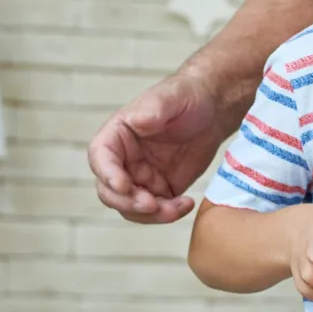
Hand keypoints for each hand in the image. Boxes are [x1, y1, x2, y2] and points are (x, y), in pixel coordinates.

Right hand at [87, 72, 229, 223]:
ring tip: (176, 207)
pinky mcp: (160, 189)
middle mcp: (123, 160)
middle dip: (127, 202)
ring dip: (149, 214)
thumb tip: (139, 120)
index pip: (100, 157)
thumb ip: (154, 108)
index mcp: (117, 135)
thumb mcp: (171, 97)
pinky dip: (168, 214)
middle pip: (110, 191)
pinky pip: (156, 211)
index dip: (107, 174)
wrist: (212, 109)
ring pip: (131, 207)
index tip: (124, 185)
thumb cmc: (186, 96)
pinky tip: (186, 204)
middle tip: (152, 204)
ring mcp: (141, 177)